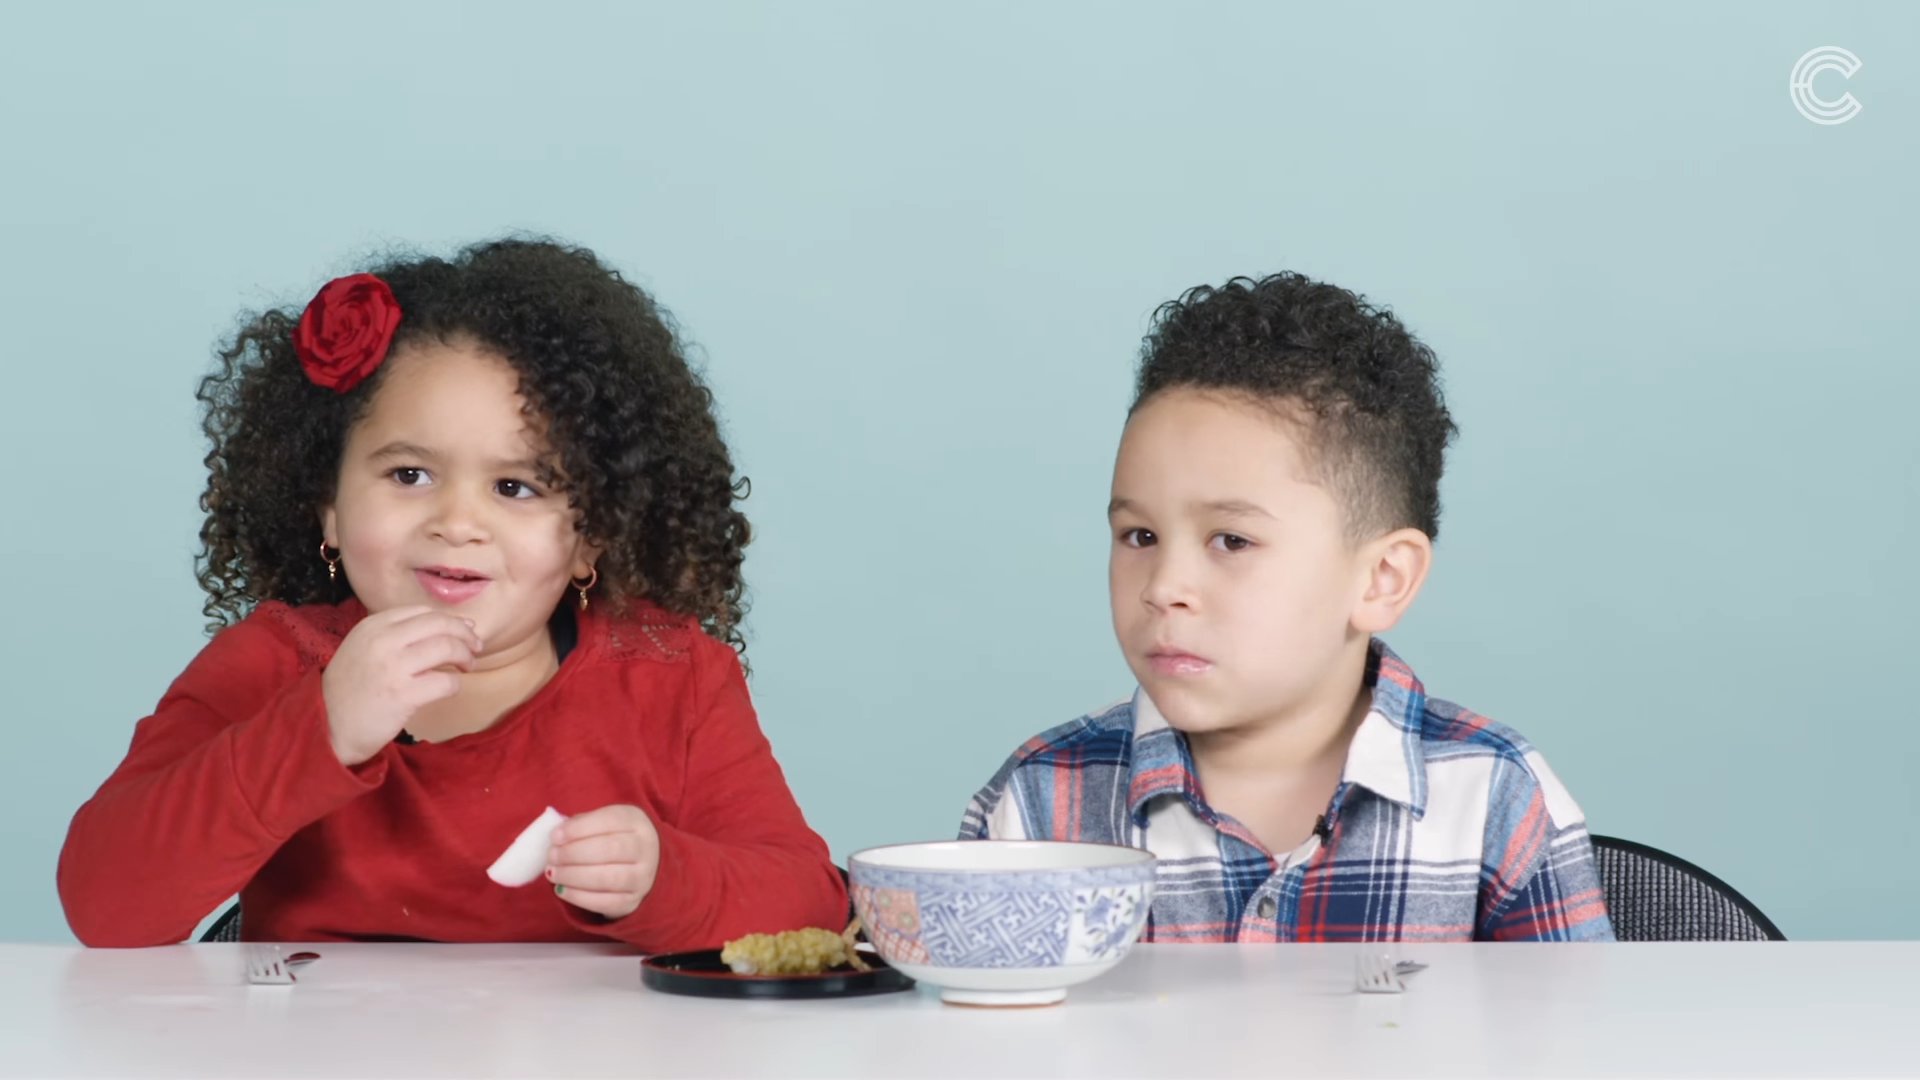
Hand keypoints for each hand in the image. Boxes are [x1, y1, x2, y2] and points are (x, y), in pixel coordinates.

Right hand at [321, 606, 482, 765]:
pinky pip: (446, 682)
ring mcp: (393, 667)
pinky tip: (449, 689)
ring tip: (467, 666)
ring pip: (447, 648)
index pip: (423, 612)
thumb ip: (396, 635)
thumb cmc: (350, 690)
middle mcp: (382, 640)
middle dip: (465, 634)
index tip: (464, 630)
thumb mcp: (363, 649)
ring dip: (466, 656)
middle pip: (440, 624)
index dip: (449, 620)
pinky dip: (455, 684)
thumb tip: (451, 625)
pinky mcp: (403, 695)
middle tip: (475, 647)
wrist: (326, 726)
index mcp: (372, 626)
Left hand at [546, 804, 660, 920]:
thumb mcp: (604, 823)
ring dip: (573, 876)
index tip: (555, 836)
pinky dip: (578, 897)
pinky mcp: (632, 901)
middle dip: (573, 853)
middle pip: (609, 849)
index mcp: (635, 821)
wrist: (642, 865)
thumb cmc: (614, 838)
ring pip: (607, 878)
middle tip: (552, 856)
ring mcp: (642, 877)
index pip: (609, 821)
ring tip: (553, 873)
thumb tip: (557, 835)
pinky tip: (562, 890)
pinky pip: (604, 902)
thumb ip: (582, 825)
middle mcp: (645, 848)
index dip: (578, 829)